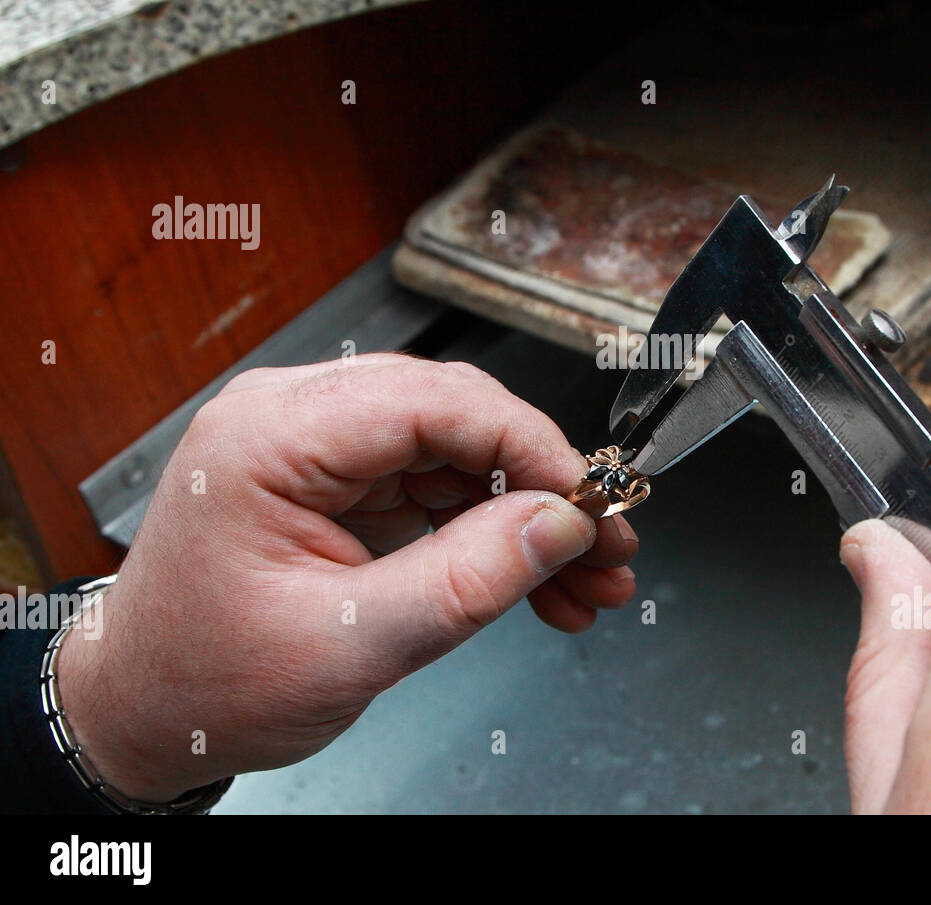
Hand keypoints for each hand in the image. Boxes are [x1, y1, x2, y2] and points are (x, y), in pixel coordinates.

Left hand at [56, 355, 637, 802]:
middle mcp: (292, 418)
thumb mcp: (350, 644)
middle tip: (606, 544)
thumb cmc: (205, 681)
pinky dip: (491, 534)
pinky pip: (437, 486)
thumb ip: (467, 579)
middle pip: (454, 417)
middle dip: (540, 485)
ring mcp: (317, 446)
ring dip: (526, 516)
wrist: (139, 713)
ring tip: (586, 581)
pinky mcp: (339, 480)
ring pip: (458, 452)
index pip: (432, 401)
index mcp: (271, 436)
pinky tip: (540, 583)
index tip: (590, 500)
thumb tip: (563, 523)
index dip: (529, 445)